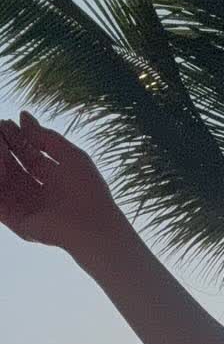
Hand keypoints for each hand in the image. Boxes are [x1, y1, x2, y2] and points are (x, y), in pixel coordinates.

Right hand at [0, 111, 126, 259]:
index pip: (29, 156)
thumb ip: (45, 137)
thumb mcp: (70, 155)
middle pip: (13, 167)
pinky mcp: (18, 223)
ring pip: (4, 181)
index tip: (4, 123)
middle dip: (3, 148)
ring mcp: (28, 208)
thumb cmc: (89, 191)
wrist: (94, 227)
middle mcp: (40, 194)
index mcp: (54, 180)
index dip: (16, 139)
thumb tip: (23, 116)